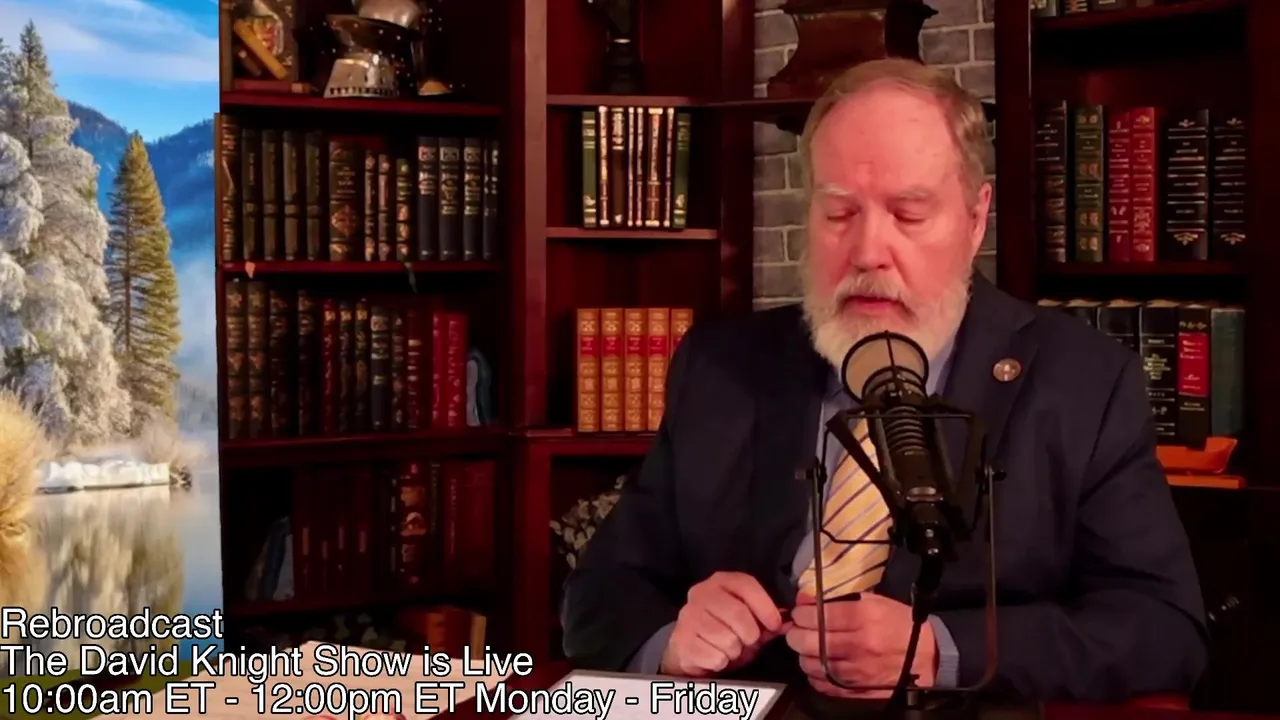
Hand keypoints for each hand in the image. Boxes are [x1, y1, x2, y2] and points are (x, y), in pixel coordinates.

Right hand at [659, 572, 790, 676]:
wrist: (690, 648)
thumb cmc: (725, 630)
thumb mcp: (749, 621)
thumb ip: (769, 621)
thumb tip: (789, 623)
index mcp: (720, 581)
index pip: (746, 585)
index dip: (765, 606)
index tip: (775, 625)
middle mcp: (701, 593)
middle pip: (738, 614)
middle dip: (750, 634)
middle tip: (748, 641)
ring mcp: (688, 616)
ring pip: (727, 639)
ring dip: (735, 651)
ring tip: (729, 648)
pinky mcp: (682, 639)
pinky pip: (715, 657)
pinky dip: (721, 662)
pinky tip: (715, 655)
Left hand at [786, 592, 936, 697]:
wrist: (928, 657)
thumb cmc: (900, 624)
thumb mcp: (875, 602)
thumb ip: (840, 599)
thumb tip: (806, 598)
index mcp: (864, 617)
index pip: (818, 615)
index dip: (801, 613)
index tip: (799, 612)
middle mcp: (858, 645)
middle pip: (808, 642)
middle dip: (795, 634)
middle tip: (796, 630)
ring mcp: (857, 671)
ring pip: (811, 665)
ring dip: (802, 655)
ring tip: (806, 647)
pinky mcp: (858, 691)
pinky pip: (823, 685)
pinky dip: (814, 675)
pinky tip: (817, 665)